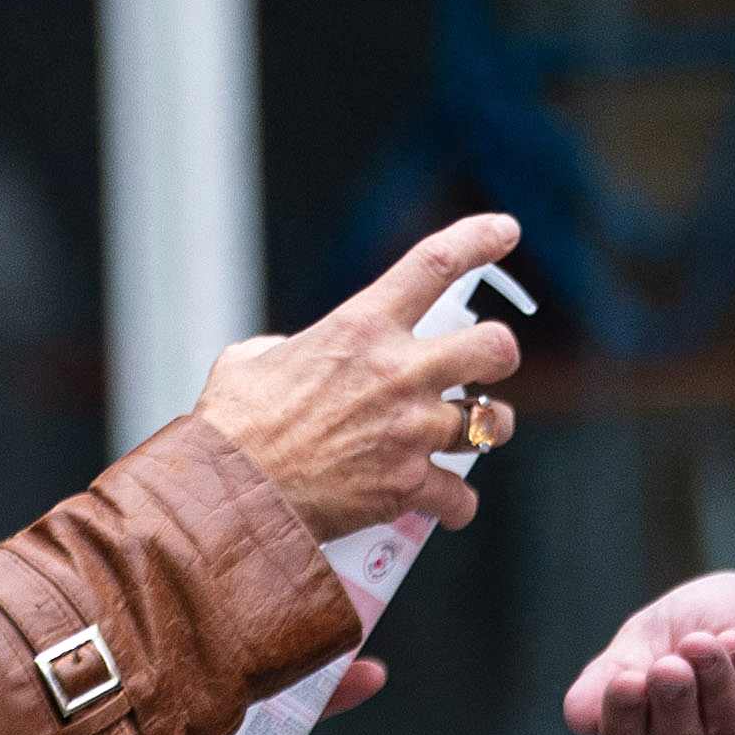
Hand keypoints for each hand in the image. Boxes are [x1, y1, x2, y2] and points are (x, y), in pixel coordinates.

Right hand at [196, 214, 523, 538]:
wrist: (229, 492)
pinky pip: (460, 496)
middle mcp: (398, 373)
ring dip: (488, 427)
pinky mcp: (408, 485)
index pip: (435, 265)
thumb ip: (292, 348)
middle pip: (494, 347)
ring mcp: (410, 431)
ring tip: (472, 433)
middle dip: (500, 353)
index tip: (504, 231)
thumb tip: (297, 358)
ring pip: (492, 423)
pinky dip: (455, 502)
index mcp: (361, 328)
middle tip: (488, 364)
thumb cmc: (234, 426)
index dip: (478, 240)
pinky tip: (444, 501)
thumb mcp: (253, 359)